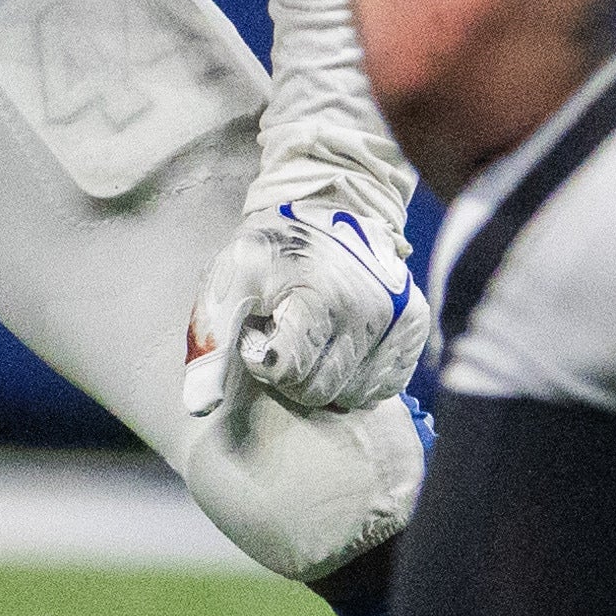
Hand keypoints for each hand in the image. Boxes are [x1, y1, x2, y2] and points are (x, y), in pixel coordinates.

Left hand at [181, 202, 427, 419]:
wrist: (331, 208)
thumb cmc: (274, 249)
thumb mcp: (230, 278)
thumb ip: (211, 341)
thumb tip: (199, 407)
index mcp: (321, 295)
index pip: (286, 373)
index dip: (263, 357)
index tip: (263, 327)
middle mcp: (369, 310)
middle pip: (319, 391)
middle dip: (293, 373)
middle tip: (286, 333)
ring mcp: (399, 320)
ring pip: (352, 396)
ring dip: (326, 378)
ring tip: (315, 336)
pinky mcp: (416, 328)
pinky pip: (384, 388)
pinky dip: (359, 378)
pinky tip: (342, 346)